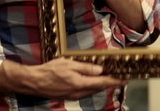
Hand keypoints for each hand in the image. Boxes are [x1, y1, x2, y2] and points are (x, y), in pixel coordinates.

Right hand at [0, 58, 127, 99]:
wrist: (34, 82)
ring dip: (102, 85)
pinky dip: (92, 87)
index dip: (115, 81)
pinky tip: (94, 81)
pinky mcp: (69, 96)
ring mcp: (74, 95)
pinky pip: (85, 92)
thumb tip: (100, 70)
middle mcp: (78, 92)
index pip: (102, 83)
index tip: (125, 79)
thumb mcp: (69, 63)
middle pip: (99, 88)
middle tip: (120, 77)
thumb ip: (86, 67)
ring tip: (110, 78)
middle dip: (110, 83)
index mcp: (80, 83)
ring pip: (92, 91)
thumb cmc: (49, 71)